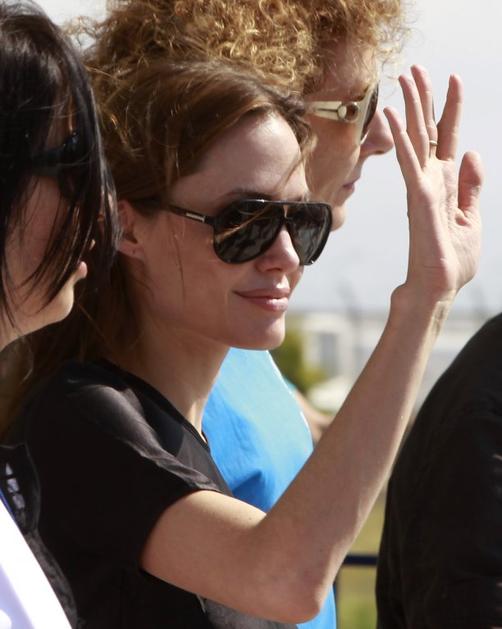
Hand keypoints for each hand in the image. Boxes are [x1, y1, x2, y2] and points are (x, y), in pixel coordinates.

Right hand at [384, 65, 482, 305]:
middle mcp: (431, 179)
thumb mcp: (471, 216)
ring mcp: (423, 187)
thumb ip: (471, 185)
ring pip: (416, 139)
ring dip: (411, 107)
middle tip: (416, 68)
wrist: (439, 287)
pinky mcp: (418, 199)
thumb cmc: (452, 258)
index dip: (451, 108)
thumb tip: (471, 152)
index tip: (453, 79)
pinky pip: (409, 163)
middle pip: (427, 130)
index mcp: (446, 182)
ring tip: (405, 77)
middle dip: (425, 98)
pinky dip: (403, 138)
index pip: (447, 137)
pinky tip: (395, 115)